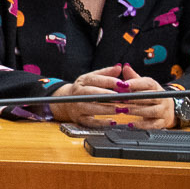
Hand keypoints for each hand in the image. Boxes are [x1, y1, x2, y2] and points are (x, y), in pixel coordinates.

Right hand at [49, 65, 172, 127]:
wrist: (66, 101)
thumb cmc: (85, 89)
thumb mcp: (93, 78)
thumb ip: (107, 73)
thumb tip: (119, 66)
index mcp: (82, 81)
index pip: (96, 79)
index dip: (110, 81)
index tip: (123, 84)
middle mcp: (78, 93)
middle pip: (92, 93)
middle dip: (108, 96)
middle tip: (123, 98)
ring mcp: (77, 106)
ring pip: (91, 107)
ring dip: (107, 109)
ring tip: (120, 109)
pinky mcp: (79, 118)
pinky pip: (90, 122)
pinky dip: (102, 122)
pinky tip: (113, 122)